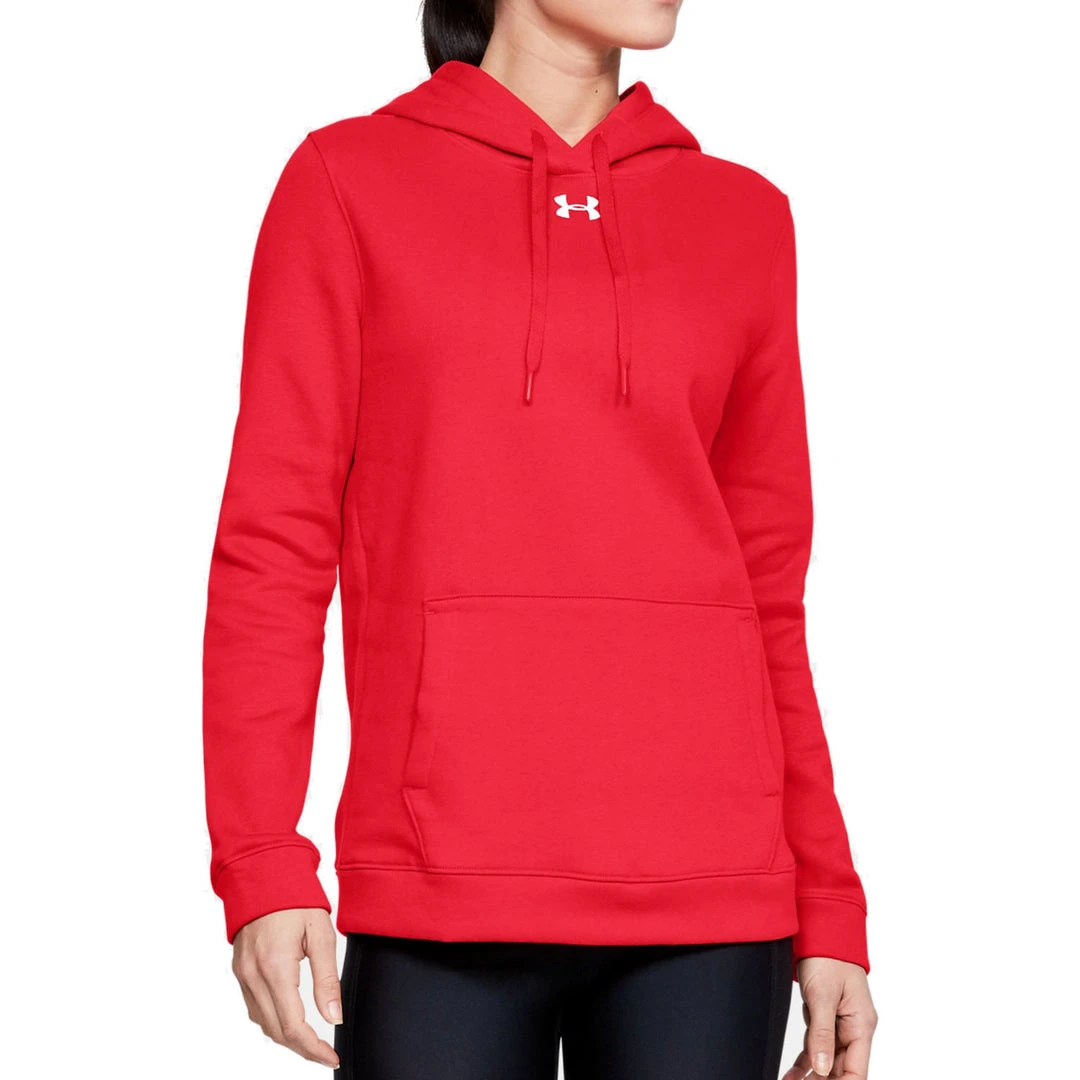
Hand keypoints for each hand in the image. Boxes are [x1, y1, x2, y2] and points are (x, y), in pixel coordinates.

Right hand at [232, 907, 342, 1067]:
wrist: (263, 874)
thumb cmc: (295, 899)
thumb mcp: (321, 935)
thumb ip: (327, 979)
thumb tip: (333, 1017)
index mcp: (276, 967)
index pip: (293, 1026)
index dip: (313, 1049)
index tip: (331, 1056)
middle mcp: (254, 976)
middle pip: (276, 1031)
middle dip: (302, 1048)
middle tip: (325, 1052)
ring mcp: (242, 974)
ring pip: (262, 1023)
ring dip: (286, 1037)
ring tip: (311, 1040)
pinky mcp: (239, 970)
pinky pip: (254, 1007)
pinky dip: (272, 1020)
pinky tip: (289, 1017)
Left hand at [784, 957, 877, 1079]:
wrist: (820, 929)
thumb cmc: (827, 956)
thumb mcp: (822, 996)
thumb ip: (822, 1033)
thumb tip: (822, 1069)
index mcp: (862, 1025)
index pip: (856, 1072)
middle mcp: (854, 1027)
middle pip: (841, 1068)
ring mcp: (840, 1022)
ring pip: (827, 1059)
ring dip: (811, 1075)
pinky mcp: (826, 1016)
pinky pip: (817, 1045)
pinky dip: (806, 1059)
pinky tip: (793, 1074)